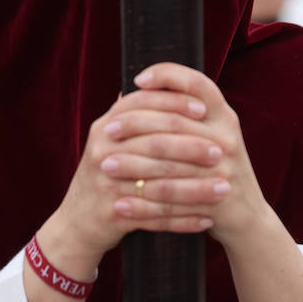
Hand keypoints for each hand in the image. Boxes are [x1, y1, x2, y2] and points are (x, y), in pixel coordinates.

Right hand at [38, 71, 234, 278]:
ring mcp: (105, 183)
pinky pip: (156, 216)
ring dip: (196, 188)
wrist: (77, 221)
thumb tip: (168, 80)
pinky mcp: (112, 213)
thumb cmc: (108, 172)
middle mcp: (102, 150)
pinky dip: (183, 220)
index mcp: (106, 126)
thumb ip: (138, 114)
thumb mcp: (113, 138)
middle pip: (154, 142)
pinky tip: (206, 220)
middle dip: (192, 146)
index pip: (143, 103)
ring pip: (160, 182)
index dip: (175, 103)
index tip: (205, 109)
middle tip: (222, 152)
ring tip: (224, 189)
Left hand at [110, 63, 269, 250]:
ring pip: (168, 166)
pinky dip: (142, 205)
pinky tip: (119, 204)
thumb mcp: (209, 134)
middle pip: (174, 123)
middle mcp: (227, 137)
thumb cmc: (215, 168)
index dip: (168, 75)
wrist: (247, 215)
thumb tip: (134, 91)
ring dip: (131, 165)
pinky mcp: (217, 201)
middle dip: (135, 125)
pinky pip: (171, 202)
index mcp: (224, 116)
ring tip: (104, 164)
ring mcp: (225, 170)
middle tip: (106, 130)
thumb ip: (181, 113)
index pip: (197, 84)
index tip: (138, 80)